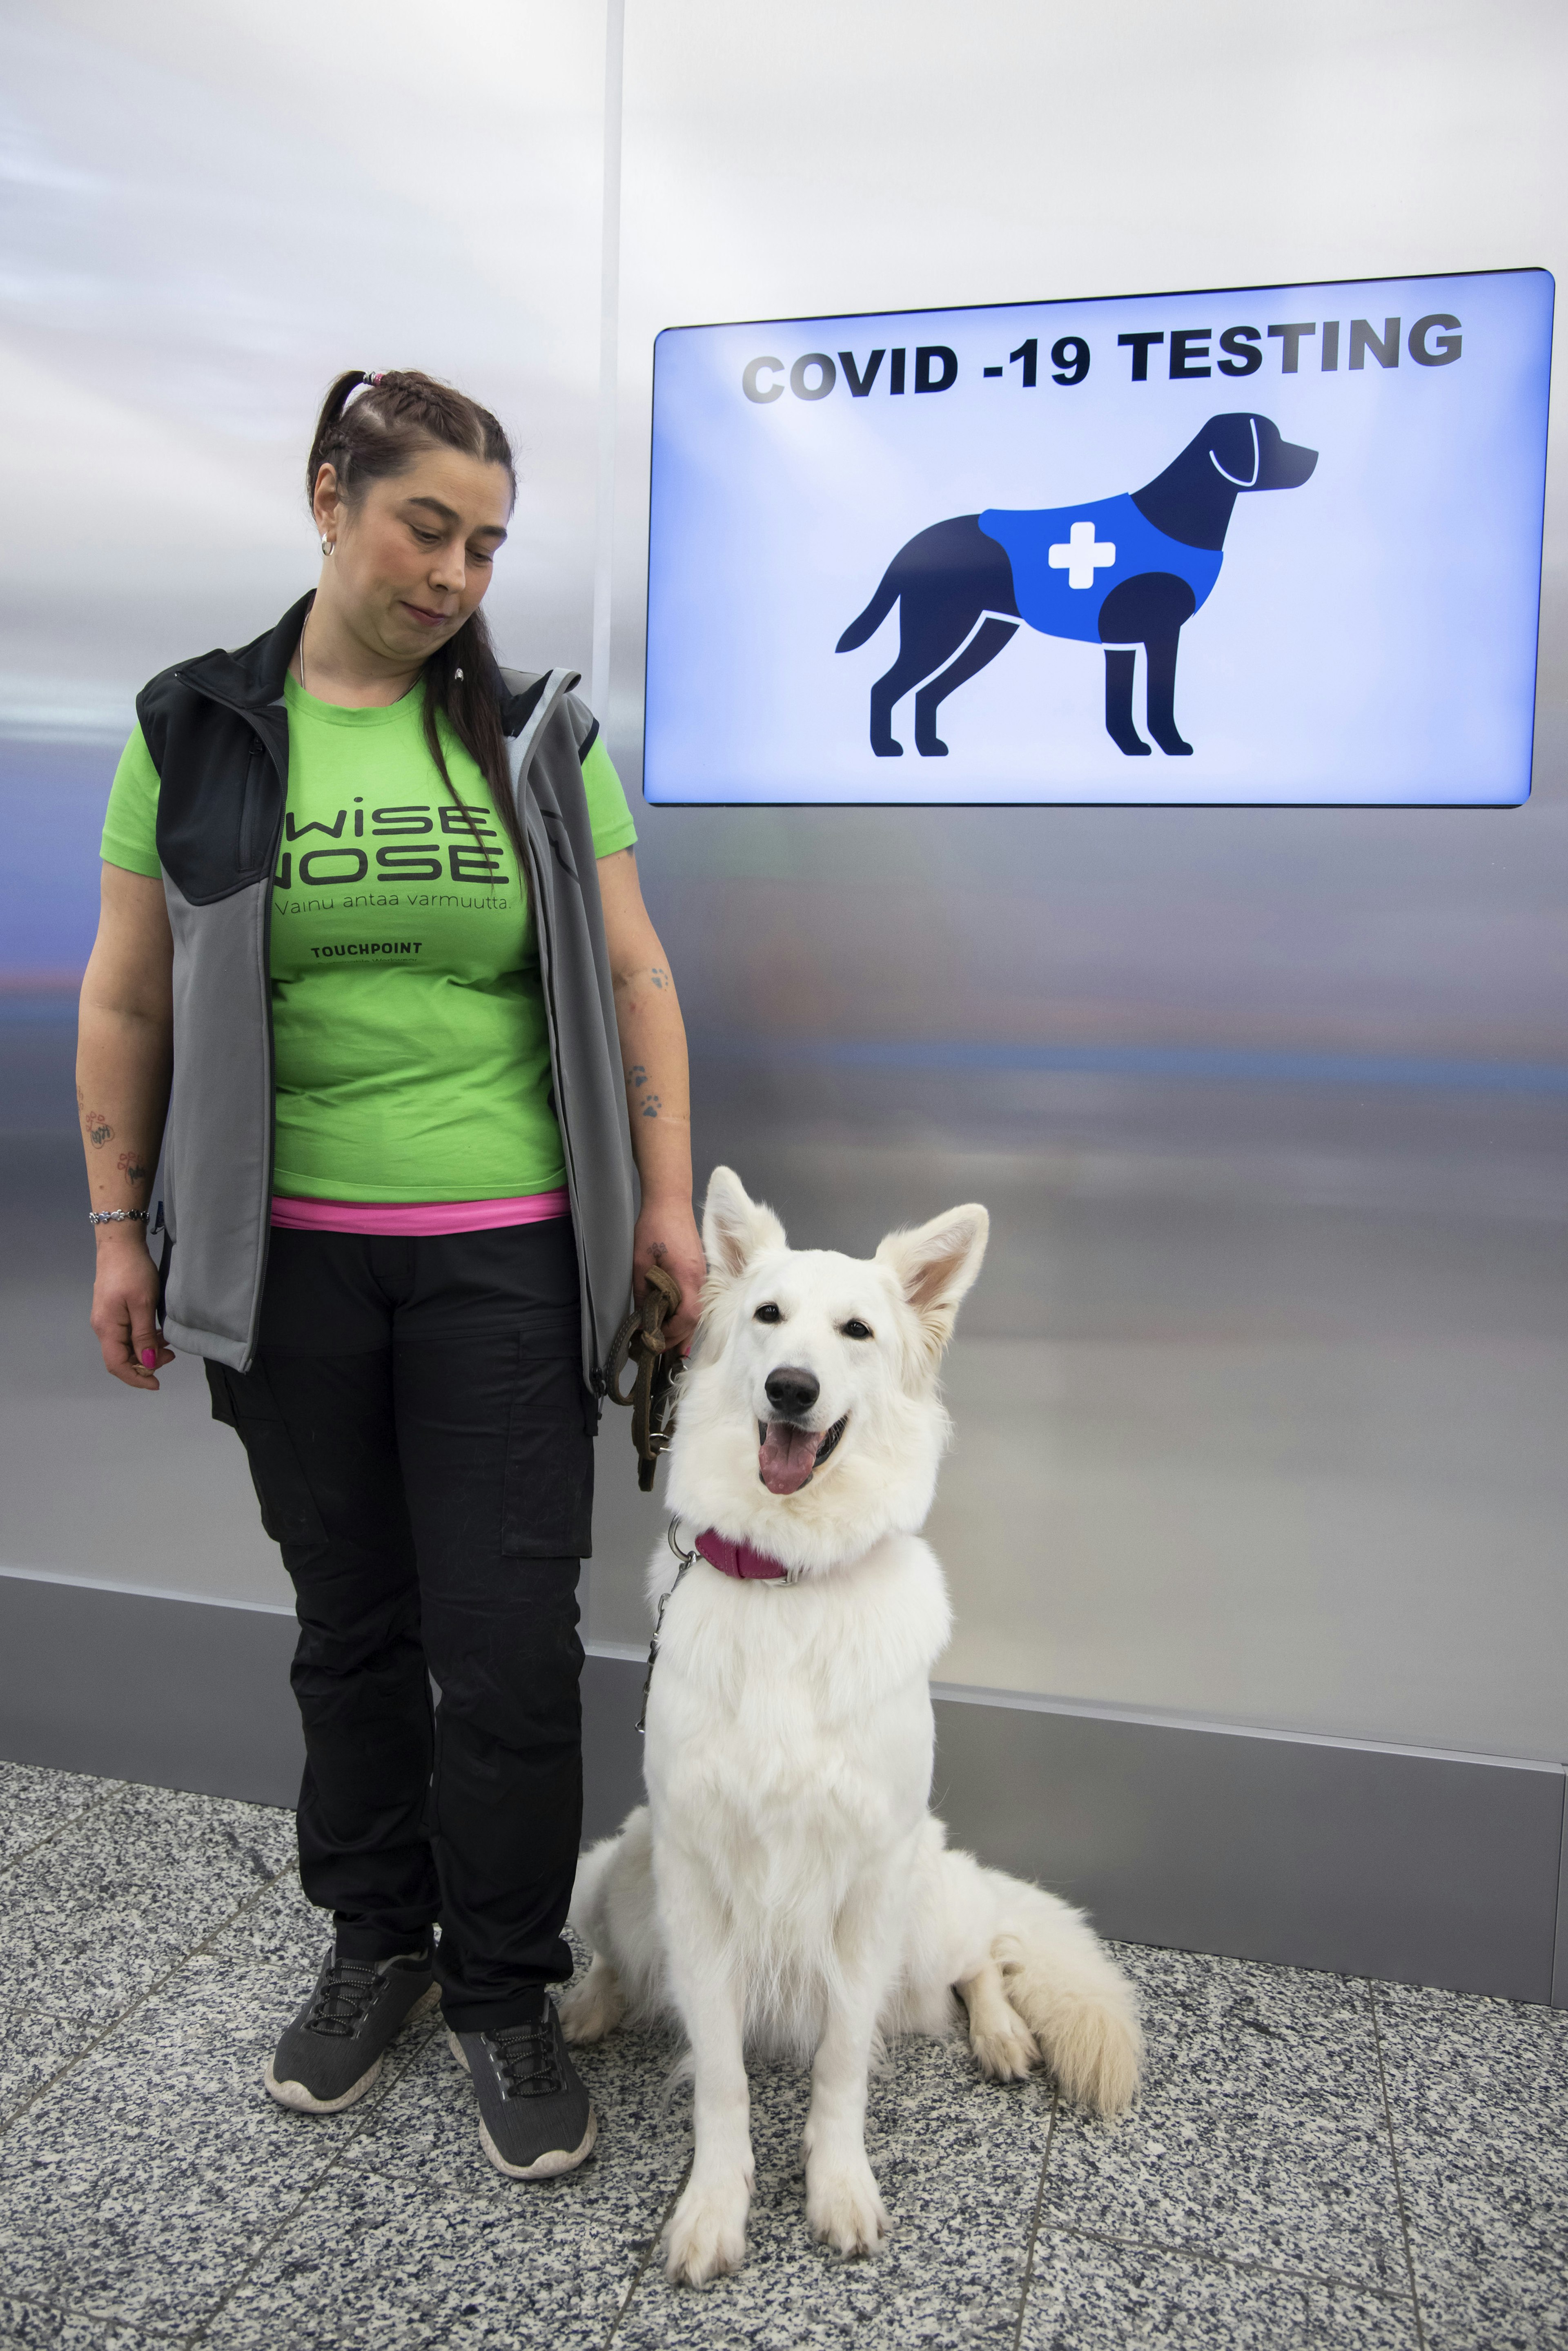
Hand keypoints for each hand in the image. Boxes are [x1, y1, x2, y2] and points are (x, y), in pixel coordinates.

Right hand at [90, 1229, 175, 1390]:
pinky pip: (127, 1334)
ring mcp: (108, 1319)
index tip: (156, 1384)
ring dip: (146, 1351)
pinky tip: (159, 1334)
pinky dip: (144, 1339)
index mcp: (107, 1328)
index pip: (117, 1364)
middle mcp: (103, 1327)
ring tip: (169, 1346)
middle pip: (121, 1358)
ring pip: (126, 1346)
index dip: (136, 1378)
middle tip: (171, 1356)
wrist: (120, 1244)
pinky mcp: (114, 1311)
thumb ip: (144, 1335)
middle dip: (145, 1364)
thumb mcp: (143, 1304)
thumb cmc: (132, 1271)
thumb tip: (146, 1362)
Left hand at [633, 1195, 705, 1350]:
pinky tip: (672, 1321)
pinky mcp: (699, 1271)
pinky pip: (696, 1300)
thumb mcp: (640, 1262)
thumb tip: (641, 1318)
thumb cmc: (654, 1227)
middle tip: (656, 1349)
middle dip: (677, 1337)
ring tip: (663, 1341)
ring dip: (682, 1328)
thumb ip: (642, 1292)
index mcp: (687, 1276)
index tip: (654, 1339)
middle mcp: (700, 1279)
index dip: (672, 1332)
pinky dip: (685, 1315)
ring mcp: (702, 1275)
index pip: (688, 1316)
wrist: (670, 1201)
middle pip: (695, 1319)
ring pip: (697, 1312)